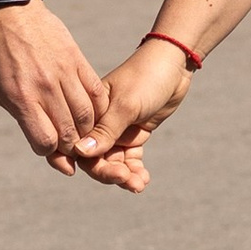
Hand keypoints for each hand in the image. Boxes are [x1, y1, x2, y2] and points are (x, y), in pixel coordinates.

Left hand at [0, 0, 106, 172]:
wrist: (6, 9)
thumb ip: (22, 116)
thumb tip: (46, 144)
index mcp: (20, 98)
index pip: (46, 142)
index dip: (48, 151)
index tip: (46, 144)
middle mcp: (44, 88)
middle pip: (70, 134)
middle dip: (69, 146)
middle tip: (66, 142)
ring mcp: (64, 73)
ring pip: (87, 116)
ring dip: (85, 130)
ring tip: (78, 128)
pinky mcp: (77, 59)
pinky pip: (96, 93)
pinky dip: (97, 109)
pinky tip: (91, 112)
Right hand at [72, 37, 193, 193]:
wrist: (174, 65)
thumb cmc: (146, 77)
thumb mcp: (125, 105)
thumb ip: (105, 130)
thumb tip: (80, 153)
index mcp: (89, 111)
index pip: (76, 142)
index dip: (81, 162)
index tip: (98, 174)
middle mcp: (98, 123)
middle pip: (95, 158)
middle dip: (108, 172)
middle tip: (126, 179)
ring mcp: (116, 131)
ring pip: (113, 162)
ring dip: (125, 176)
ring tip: (139, 184)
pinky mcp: (133, 135)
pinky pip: (130, 160)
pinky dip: (135, 171)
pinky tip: (144, 179)